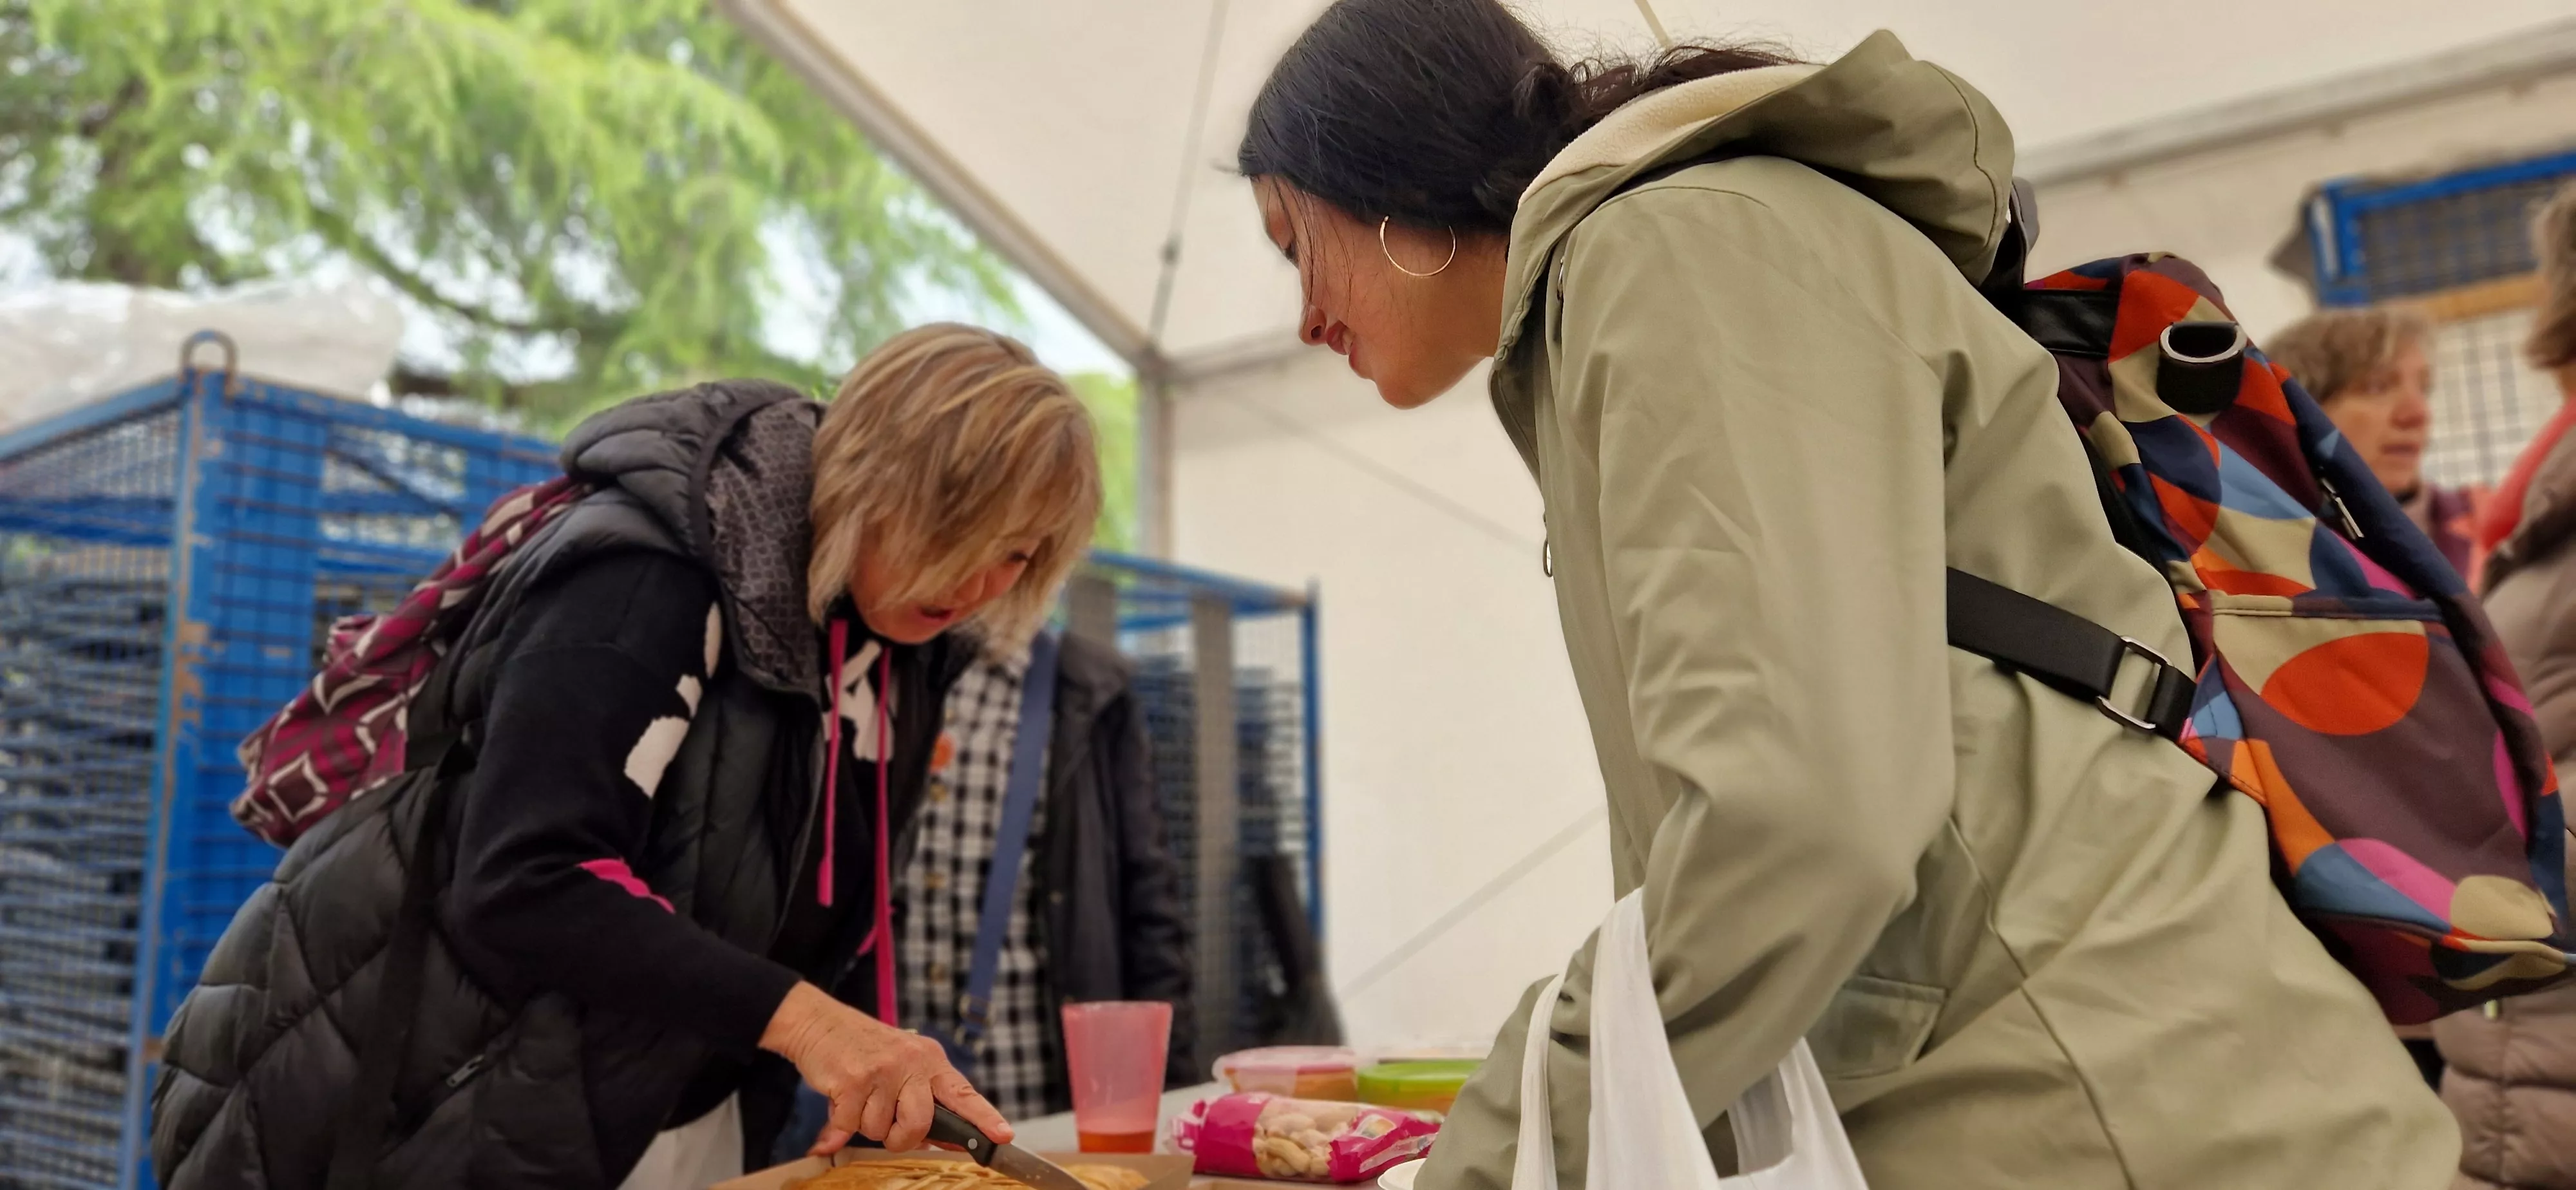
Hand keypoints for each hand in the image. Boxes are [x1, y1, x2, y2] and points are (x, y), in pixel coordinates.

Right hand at [760, 982, 1013, 1153]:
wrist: (820, 1023)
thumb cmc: (864, 1050)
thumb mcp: (902, 1065)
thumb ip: (922, 1100)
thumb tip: (935, 1142)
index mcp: (930, 1061)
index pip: (964, 1093)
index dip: (985, 1118)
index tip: (1004, 1136)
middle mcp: (911, 1063)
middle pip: (919, 1125)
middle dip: (901, 1138)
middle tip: (887, 1126)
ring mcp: (882, 1071)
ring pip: (879, 1130)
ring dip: (864, 1124)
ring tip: (859, 1097)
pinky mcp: (853, 1080)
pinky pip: (850, 1125)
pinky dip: (840, 1123)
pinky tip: (840, 1099)